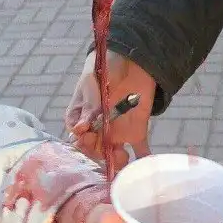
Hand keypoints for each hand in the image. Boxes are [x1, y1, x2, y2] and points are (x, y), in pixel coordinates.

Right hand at [66, 51, 156, 170]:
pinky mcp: (136, 131)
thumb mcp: (92, 81)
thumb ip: (89, 105)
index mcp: (81, 116)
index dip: (80, 140)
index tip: (87, 135)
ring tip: (123, 157)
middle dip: (97, 153)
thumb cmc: (105, 67)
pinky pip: (139, 150)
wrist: (132, 59)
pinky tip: (146, 163)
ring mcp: (116, 131)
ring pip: (112, 154)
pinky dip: (143, 158)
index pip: (76, 135)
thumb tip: (80, 129)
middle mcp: (97, 128)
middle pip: (93, 149)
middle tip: (106, 149)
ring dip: (116, 161)